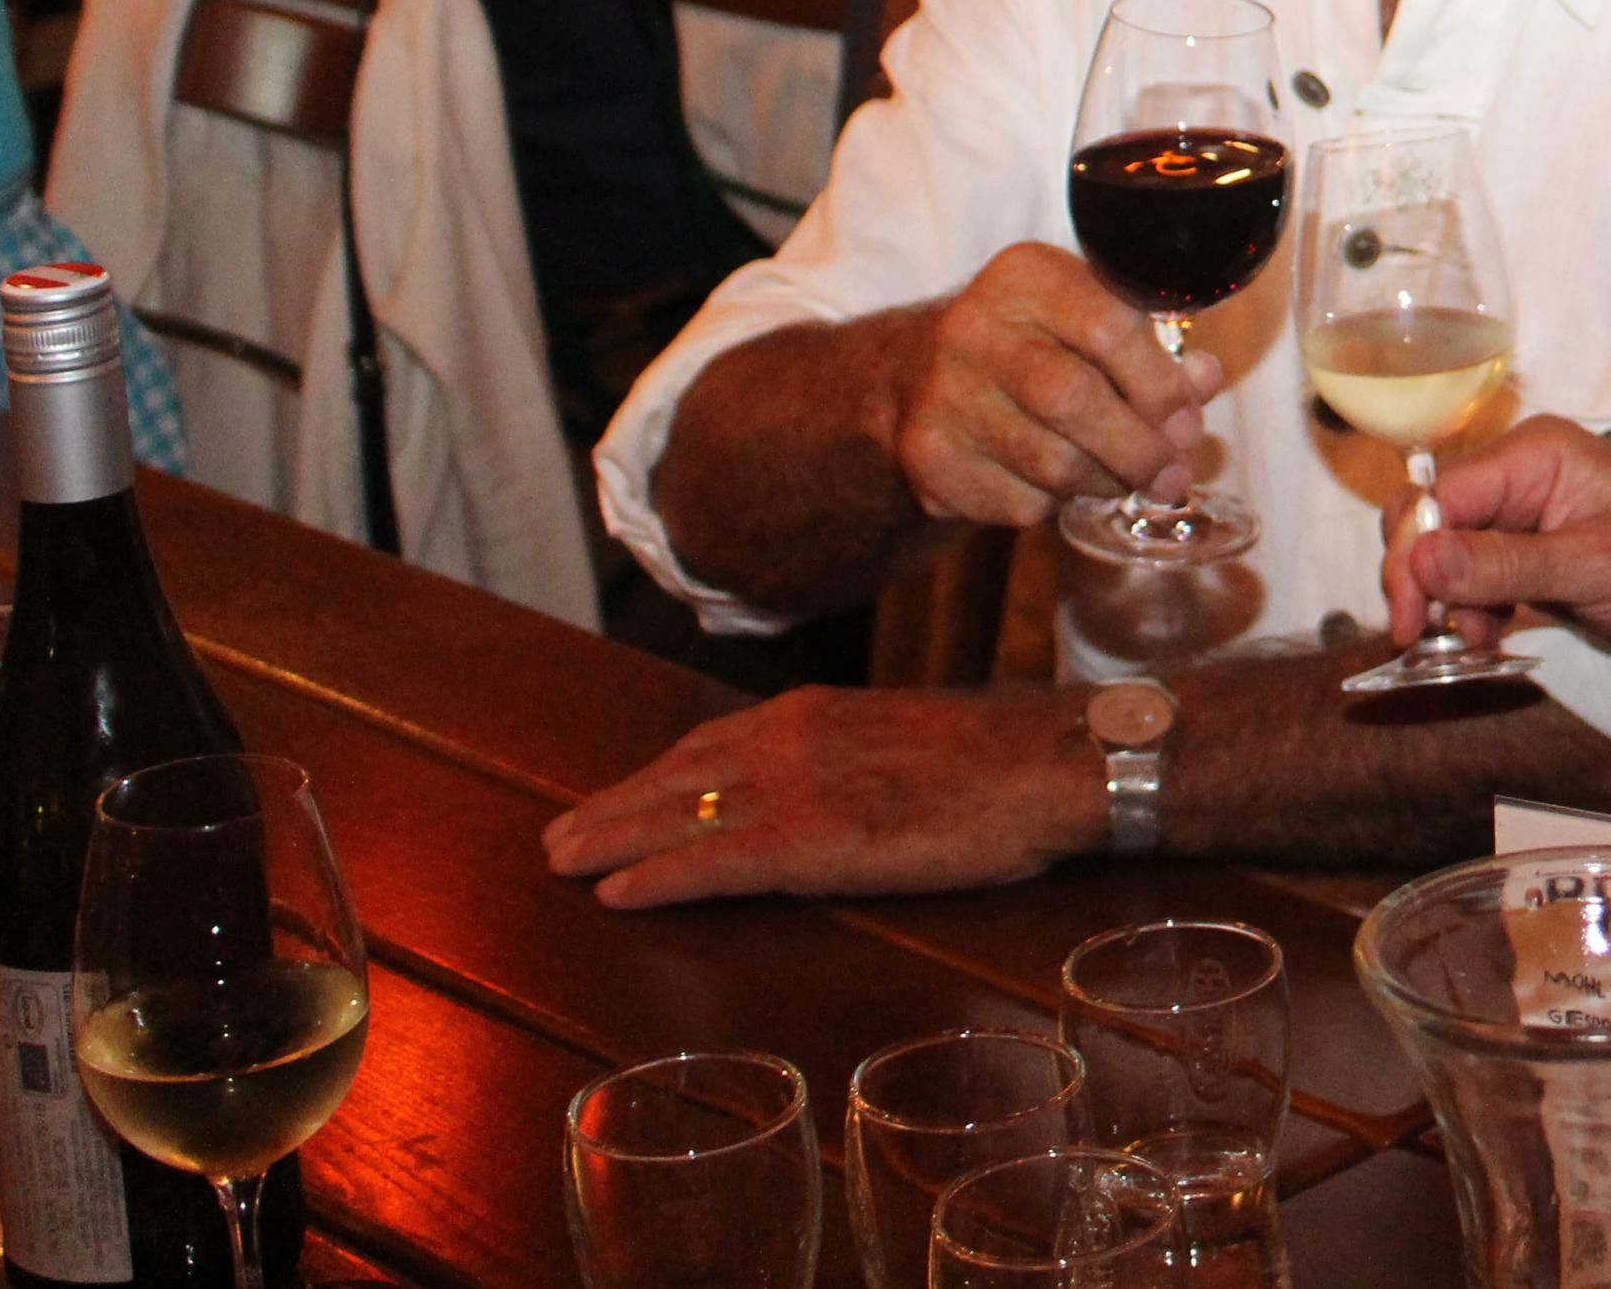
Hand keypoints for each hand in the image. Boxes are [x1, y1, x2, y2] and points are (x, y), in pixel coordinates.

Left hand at [540, 685, 1100, 908]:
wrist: (1053, 759)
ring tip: (562, 864)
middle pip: (676, 776)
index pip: (710, 746)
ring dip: (611, 839)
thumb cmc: (1006, 759)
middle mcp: (790, 739)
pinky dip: (658, 877)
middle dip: (612, 808)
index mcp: (816, 715)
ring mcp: (796, 787)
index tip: (616, 799)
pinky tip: (617, 896)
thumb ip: (856, 762)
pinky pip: (712, 862)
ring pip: (676, 815)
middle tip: (558, 840)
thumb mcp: (912, 743)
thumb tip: (839, 791)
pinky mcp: (811, 839)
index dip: (654, 777)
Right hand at [889, 244, 1214, 531]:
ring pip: (1051, 463)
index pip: (1108, 327)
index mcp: (1025, 277)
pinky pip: (1019, 501)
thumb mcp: (1088, 317)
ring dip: (1106, 481)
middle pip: (1073, 399)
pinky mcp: (928, 458)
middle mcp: (972, 328)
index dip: (1160, 384)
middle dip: (1139, 448)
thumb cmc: (1033, 343)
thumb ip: (1152, 348)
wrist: (918, 374)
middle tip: (1172, 473)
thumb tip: (1203, 380)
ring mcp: (941, 395)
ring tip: (1127, 478)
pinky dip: (1056, 503)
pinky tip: (1058, 482)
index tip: (1186, 419)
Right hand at [1382, 417, 1610, 672]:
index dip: (1411, 556)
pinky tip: (1489, 636)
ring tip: (1478, 640)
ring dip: (1447, 599)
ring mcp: (1524, 517)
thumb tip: (1420, 559)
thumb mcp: (1594, 565)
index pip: (1439, 497)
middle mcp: (1520, 478)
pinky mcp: (1531, 556)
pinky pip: (1474, 576)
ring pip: (1447, 553)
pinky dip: (1470, 609)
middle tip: (1428, 636)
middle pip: (1432, 519)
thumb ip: (1505, 564)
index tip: (1409, 619)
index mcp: (1533, 455)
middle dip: (1422, 577)